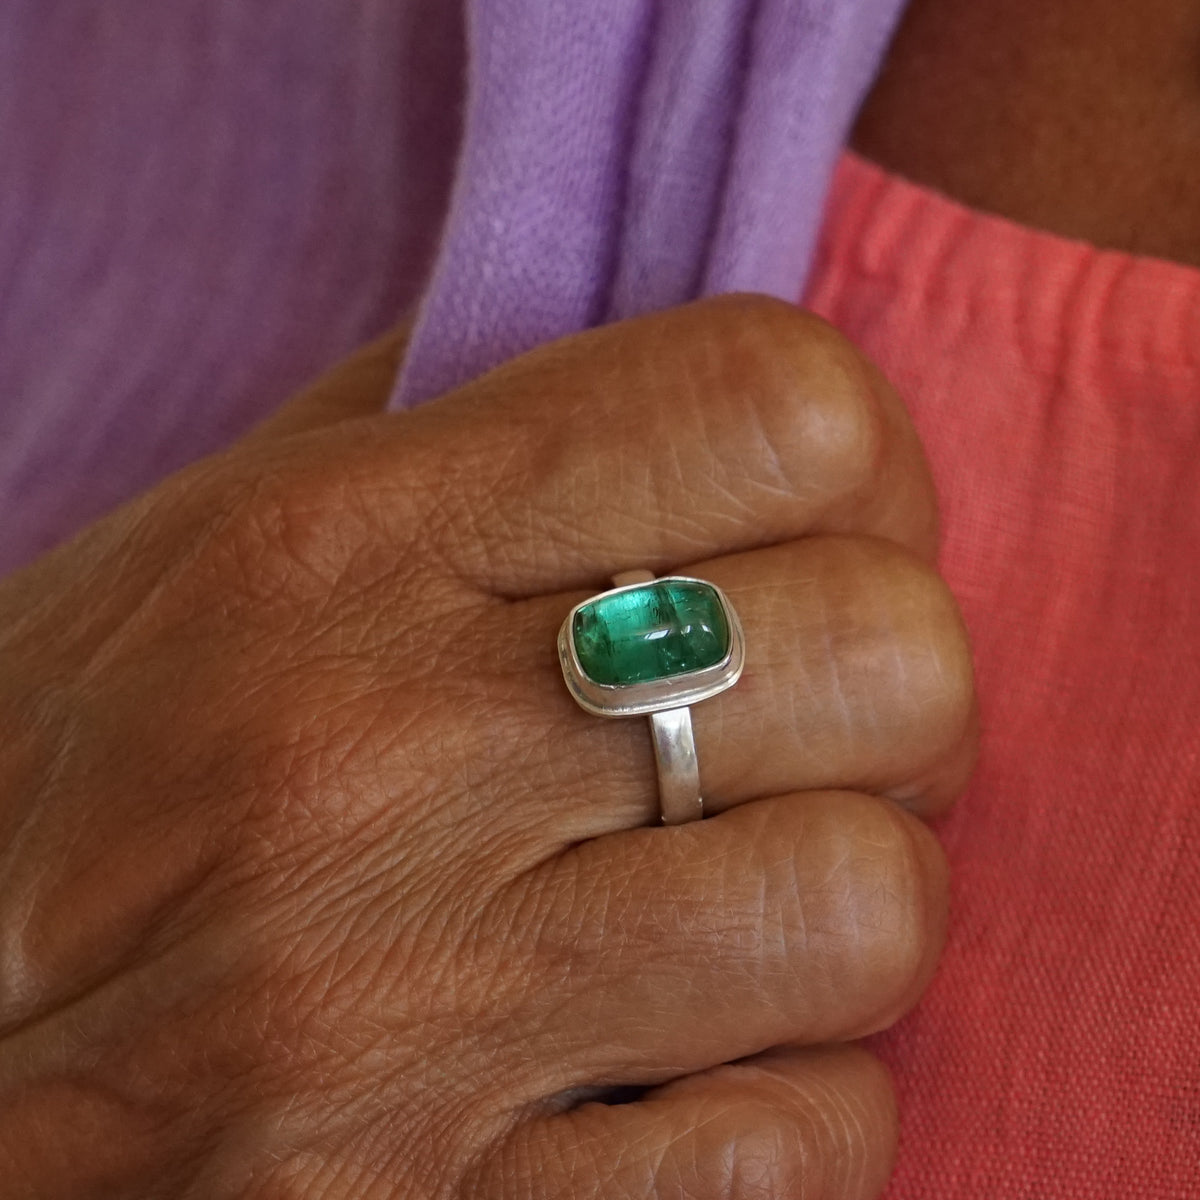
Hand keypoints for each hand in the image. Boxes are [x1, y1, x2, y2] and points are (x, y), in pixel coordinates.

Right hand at [0, 296, 975, 1198]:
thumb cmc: (67, 789)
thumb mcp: (214, 548)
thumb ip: (442, 431)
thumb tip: (655, 367)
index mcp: (336, 546)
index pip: (778, 405)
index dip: (867, 467)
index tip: (828, 534)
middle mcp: (380, 762)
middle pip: (887, 651)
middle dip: (896, 698)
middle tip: (806, 736)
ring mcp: (411, 1016)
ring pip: (872, 906)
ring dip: (848, 909)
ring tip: (740, 911)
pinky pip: (805, 1147)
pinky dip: (790, 1108)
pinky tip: (676, 1069)